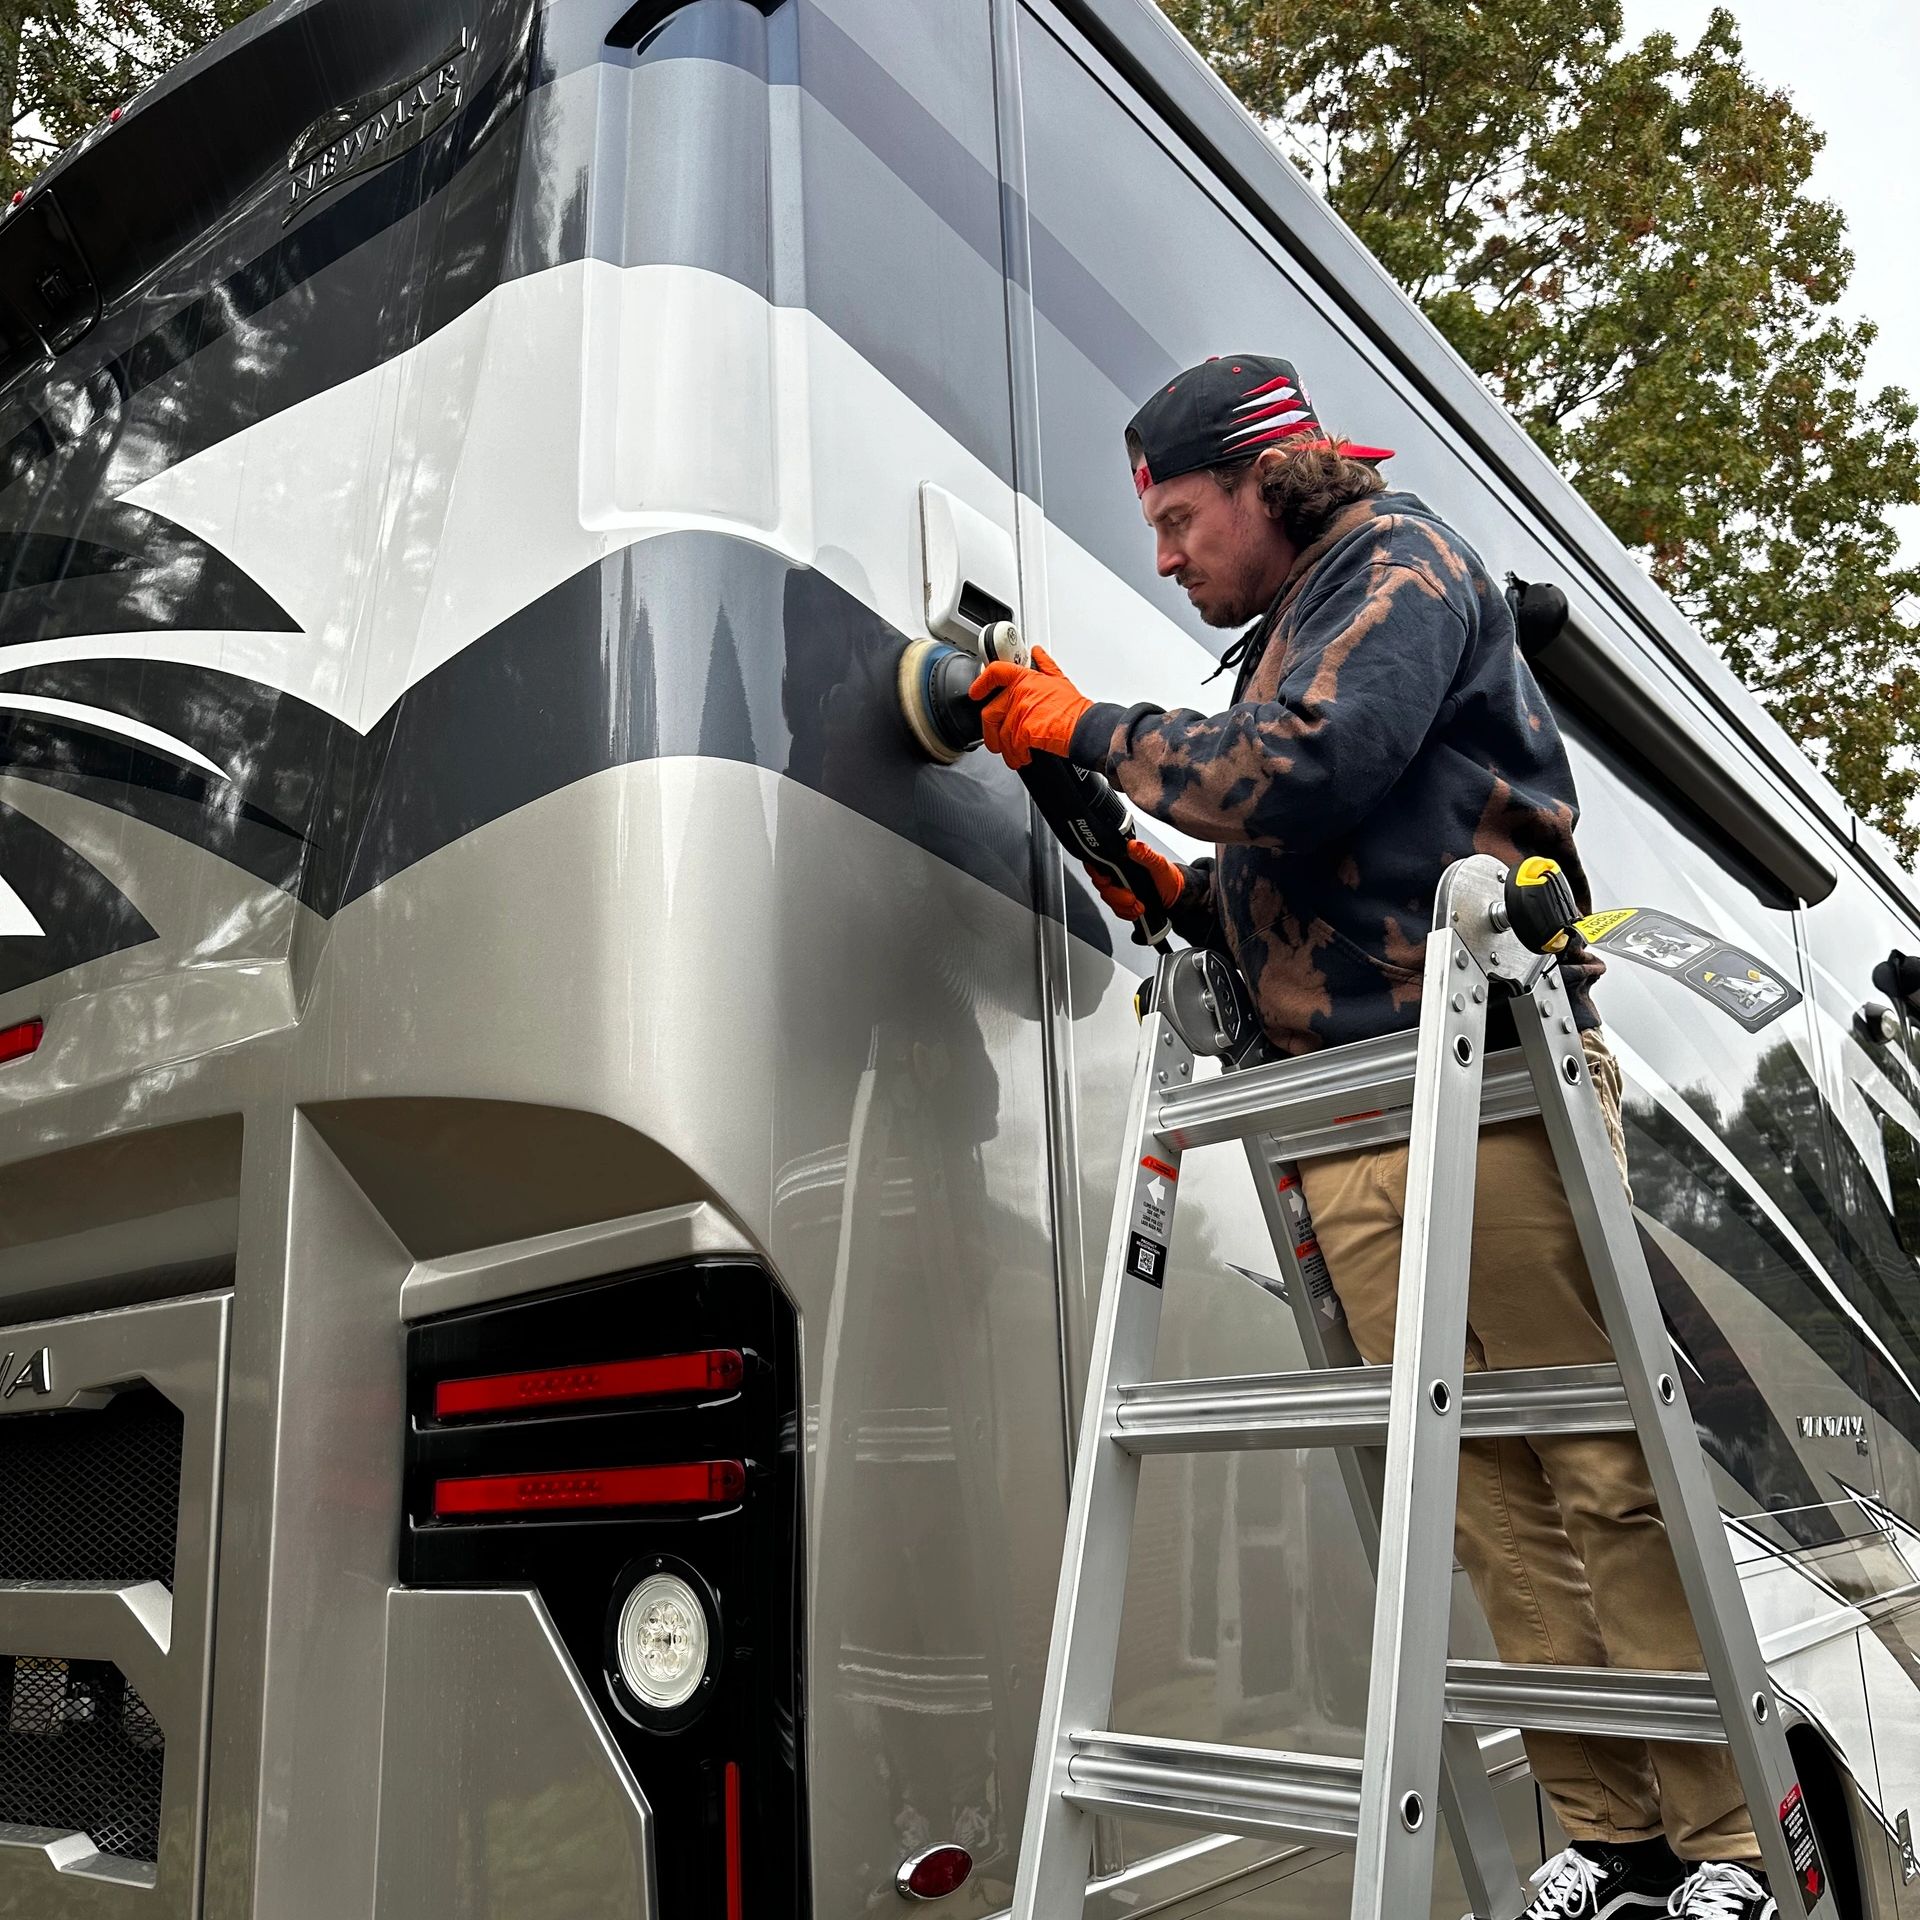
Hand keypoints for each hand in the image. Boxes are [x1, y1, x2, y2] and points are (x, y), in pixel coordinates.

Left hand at [969, 645, 1093, 769]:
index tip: (975, 692)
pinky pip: (1012, 747)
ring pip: (1000, 734)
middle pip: (990, 712)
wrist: (1085, 728)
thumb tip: (1037, 652)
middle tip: (996, 742)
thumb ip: (1044, 665)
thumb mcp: (1059, 680)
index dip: (981, 682)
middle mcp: (1020, 693)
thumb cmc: (1074, 709)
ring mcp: (1021, 711)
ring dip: (1007, 750)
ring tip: (1016, 755)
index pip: (996, 672)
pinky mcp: (1024, 730)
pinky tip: (1024, 757)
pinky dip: (1016, 756)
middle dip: (990, 733)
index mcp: (1026, 679)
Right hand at [1088, 839, 1183, 922]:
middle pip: (1101, 883)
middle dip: (1115, 895)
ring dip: (1122, 906)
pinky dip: (1126, 912)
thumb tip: (1133, 845)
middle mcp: (1119, 872)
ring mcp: (1120, 887)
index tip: (1107, 880)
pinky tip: (1136, 910)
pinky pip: (1115, 909)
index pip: (1099, 862)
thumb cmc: (1169, 878)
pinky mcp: (1122, 901)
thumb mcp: (1160, 864)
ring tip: (1139, 906)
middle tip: (1131, 898)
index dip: (1097, 872)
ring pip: (1108, 898)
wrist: (1177, 897)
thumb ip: (1146, 854)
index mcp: (1125, 859)